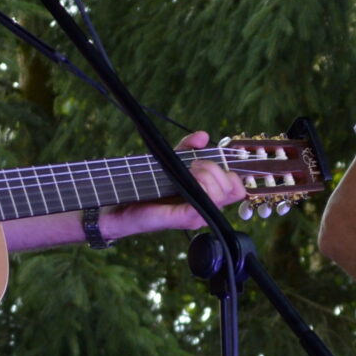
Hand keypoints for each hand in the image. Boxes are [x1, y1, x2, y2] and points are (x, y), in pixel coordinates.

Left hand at [112, 131, 247, 234]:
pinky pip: (204, 206)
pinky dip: (201, 187)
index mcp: (206, 196)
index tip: (209, 159)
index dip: (230, 170)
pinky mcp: (183, 220)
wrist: (119, 206)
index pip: (237, 187)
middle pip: (235, 189)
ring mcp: (196, 215)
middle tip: (195, 164)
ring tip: (190, 169)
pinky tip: (187, 178)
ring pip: (223, 195)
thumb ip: (187, 148)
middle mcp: (205, 207)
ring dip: (209, 175)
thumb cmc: (145, 186)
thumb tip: (203, 136)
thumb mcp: (170, 160)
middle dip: (218, 169)